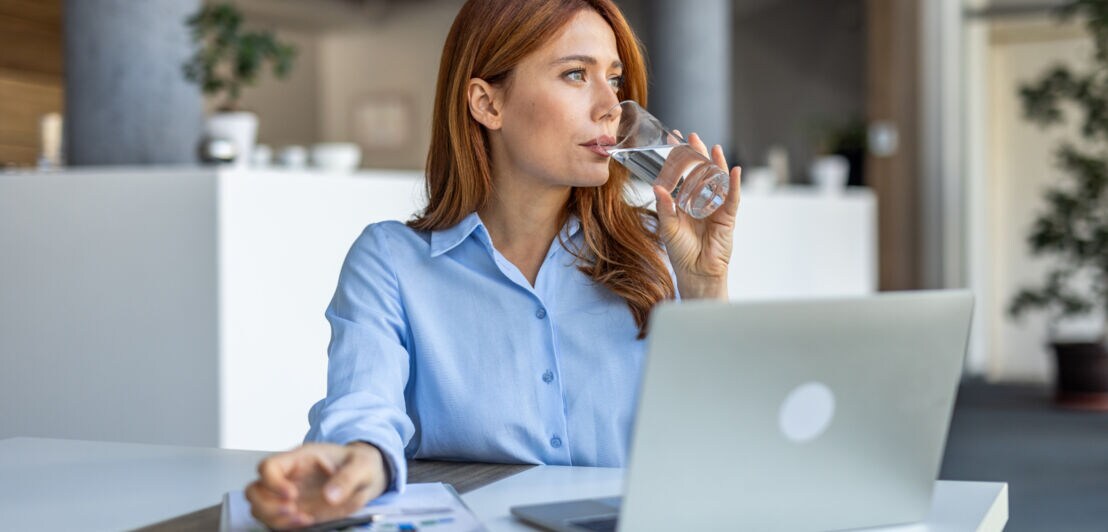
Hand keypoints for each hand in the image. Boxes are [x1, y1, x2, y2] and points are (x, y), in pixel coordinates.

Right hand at [245, 442, 389, 529]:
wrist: (367, 475)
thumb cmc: (360, 463)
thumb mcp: (361, 465)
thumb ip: (347, 478)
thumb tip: (329, 497)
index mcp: (299, 459)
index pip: (268, 467)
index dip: (272, 483)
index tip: (292, 494)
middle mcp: (288, 477)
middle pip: (254, 490)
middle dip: (266, 504)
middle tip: (292, 510)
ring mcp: (289, 496)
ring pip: (260, 508)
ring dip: (274, 518)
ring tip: (302, 519)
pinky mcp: (295, 511)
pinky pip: (276, 521)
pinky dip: (285, 526)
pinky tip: (307, 522)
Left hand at [653, 132, 740, 299]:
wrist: (696, 273)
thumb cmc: (682, 253)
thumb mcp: (668, 227)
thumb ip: (665, 207)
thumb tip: (658, 187)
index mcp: (686, 202)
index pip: (684, 175)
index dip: (680, 159)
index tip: (674, 140)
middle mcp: (702, 202)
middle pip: (702, 172)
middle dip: (698, 155)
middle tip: (692, 137)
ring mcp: (716, 208)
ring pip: (718, 181)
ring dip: (717, 164)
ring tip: (714, 148)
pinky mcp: (728, 217)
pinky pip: (732, 198)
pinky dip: (734, 184)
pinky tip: (734, 171)